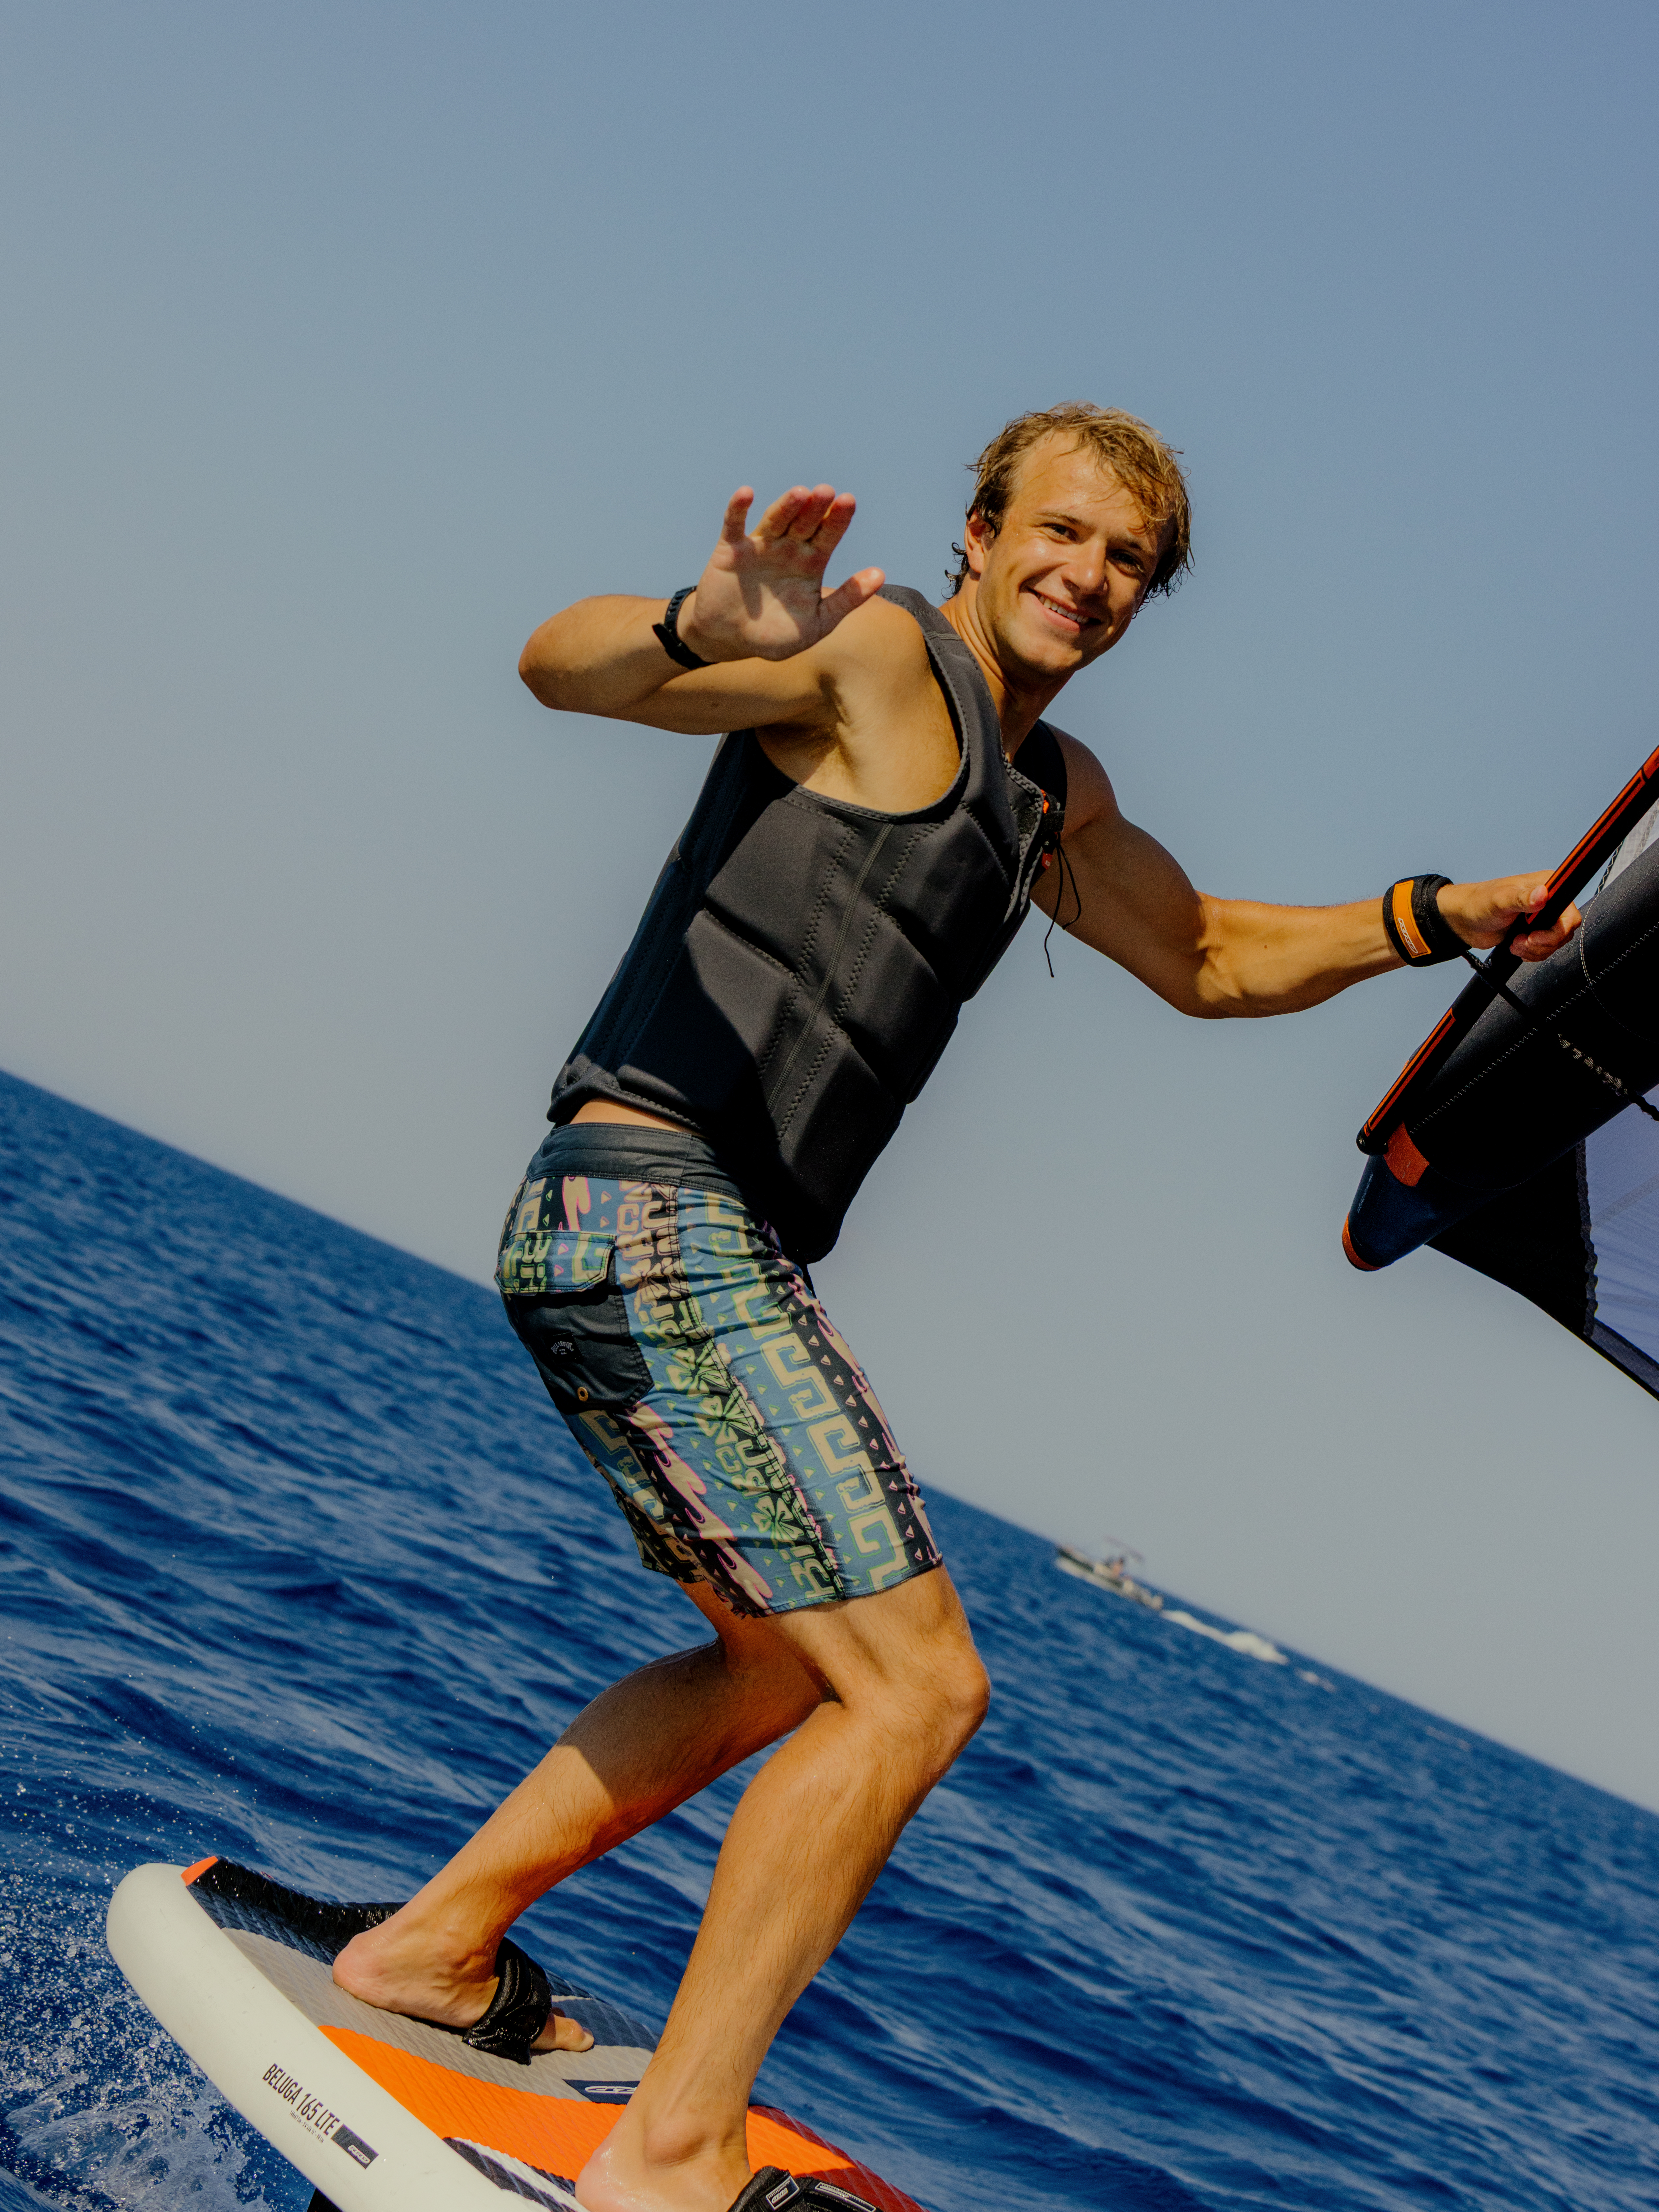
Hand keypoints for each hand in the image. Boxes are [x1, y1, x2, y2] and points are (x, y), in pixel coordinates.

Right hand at [676, 484, 885, 662]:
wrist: (730, 642)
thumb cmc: (774, 635)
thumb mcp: (817, 623)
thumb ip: (846, 600)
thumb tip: (880, 575)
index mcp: (811, 563)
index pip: (828, 535)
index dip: (838, 520)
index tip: (848, 502)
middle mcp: (788, 548)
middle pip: (805, 522)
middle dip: (816, 508)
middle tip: (827, 492)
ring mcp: (760, 546)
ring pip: (775, 519)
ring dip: (786, 506)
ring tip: (801, 493)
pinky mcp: (731, 548)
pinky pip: (734, 524)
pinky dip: (738, 508)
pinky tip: (746, 493)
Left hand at [1439, 874, 1583, 961]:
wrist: (1464, 921)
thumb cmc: (1479, 903)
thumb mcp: (1500, 900)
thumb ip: (1521, 898)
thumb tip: (1542, 894)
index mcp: (1547, 886)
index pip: (1569, 911)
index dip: (1558, 928)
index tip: (1536, 934)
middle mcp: (1549, 901)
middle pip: (1565, 931)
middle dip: (1544, 942)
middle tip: (1523, 941)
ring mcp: (1542, 918)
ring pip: (1556, 943)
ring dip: (1536, 950)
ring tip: (1516, 943)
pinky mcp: (1535, 932)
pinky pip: (1545, 949)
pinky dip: (1532, 953)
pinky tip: (1516, 946)